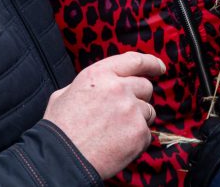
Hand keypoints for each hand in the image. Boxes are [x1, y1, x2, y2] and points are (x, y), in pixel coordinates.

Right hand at [43, 51, 165, 178]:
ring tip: (115, 132)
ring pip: (148, 111)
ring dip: (137, 120)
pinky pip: (147, 133)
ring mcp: (131, 110)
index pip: (135, 60)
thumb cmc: (60, 129)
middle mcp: (118, 88)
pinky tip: (117, 145)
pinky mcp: (139, 132)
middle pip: (145, 87)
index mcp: (100, 75)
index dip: (151, 63)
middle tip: (123, 113)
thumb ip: (90, 84)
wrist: (62, 160)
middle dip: (139, 98)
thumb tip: (104, 83)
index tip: (159, 67)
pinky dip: (136, 140)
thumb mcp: (65, 93)